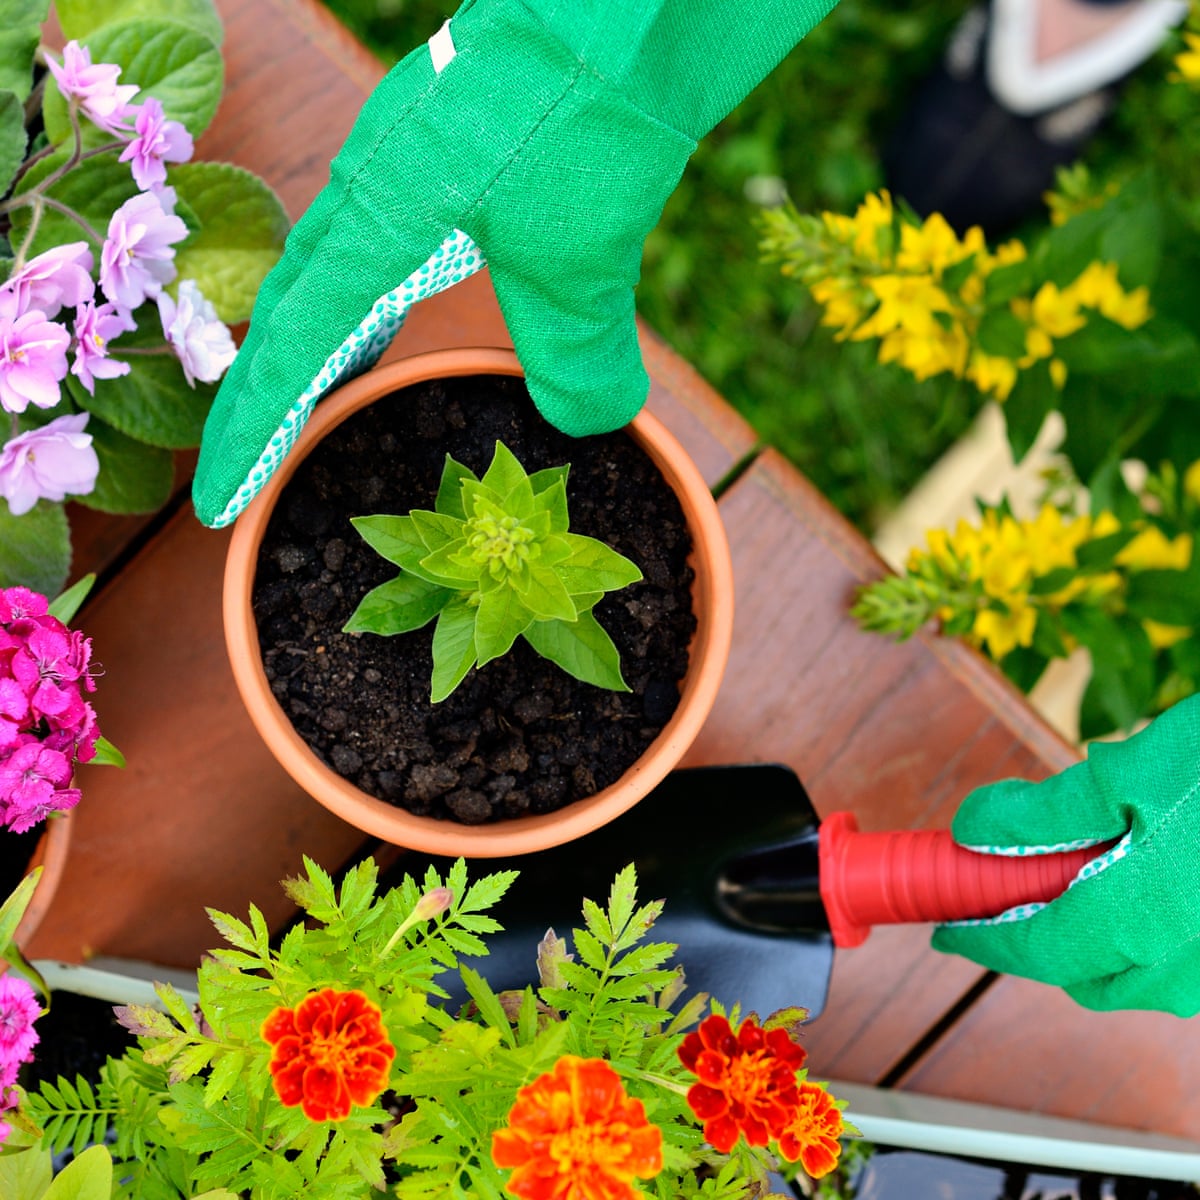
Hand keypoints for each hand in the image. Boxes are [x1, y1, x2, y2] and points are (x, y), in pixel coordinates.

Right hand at [191, 0, 832, 527]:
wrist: (617, 10)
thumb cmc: (580, 122)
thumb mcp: (583, 263)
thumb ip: (579, 356)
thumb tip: (593, 423)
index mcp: (372, 227)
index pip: (290, 353)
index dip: (253, 435)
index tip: (218, 503)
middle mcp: (367, 191)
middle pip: (289, 307)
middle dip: (264, 392)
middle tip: (245, 458)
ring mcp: (399, 159)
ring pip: (330, 267)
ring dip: (314, 339)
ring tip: (308, 398)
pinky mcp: (440, 143)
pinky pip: (376, 232)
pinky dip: (368, 288)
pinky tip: (394, 302)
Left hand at [932, 695, 1199, 1015]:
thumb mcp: (1120, 773)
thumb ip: (1039, 814)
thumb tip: (972, 830)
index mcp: (1135, 923)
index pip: (1032, 952)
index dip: (982, 942)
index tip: (949, 930)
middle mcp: (1181, 966)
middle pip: (1083, 975)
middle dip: (1040, 942)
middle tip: (1011, 893)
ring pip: (1136, 978)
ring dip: (1095, 942)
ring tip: (1081, 876)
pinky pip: (1180, 964)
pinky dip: (1143, 935)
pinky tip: (1144, 877)